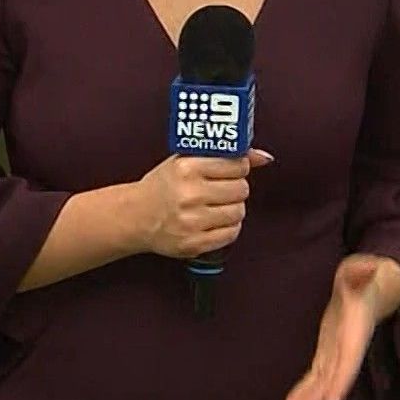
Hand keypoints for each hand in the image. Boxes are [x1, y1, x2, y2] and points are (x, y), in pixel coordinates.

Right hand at [127, 148, 273, 258]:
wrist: (135, 217)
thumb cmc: (163, 186)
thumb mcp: (186, 161)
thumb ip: (225, 156)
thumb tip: (264, 157)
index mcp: (187, 168)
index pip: (237, 164)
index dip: (238, 167)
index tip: (231, 170)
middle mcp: (189, 194)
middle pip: (241, 189)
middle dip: (235, 188)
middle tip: (221, 189)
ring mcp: (191, 221)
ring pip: (239, 212)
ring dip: (232, 208)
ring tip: (216, 206)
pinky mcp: (193, 243)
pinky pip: (231, 234)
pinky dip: (228, 227)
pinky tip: (214, 221)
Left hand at [284, 253, 399, 399]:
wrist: (375, 287)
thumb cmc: (370, 276)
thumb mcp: (366, 267)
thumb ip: (363, 270)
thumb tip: (365, 268)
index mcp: (356, 329)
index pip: (349, 360)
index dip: (340, 382)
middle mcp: (347, 347)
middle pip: (333, 378)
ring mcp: (337, 352)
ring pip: (322, 383)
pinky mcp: (327, 353)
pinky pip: (314, 378)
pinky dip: (303, 394)